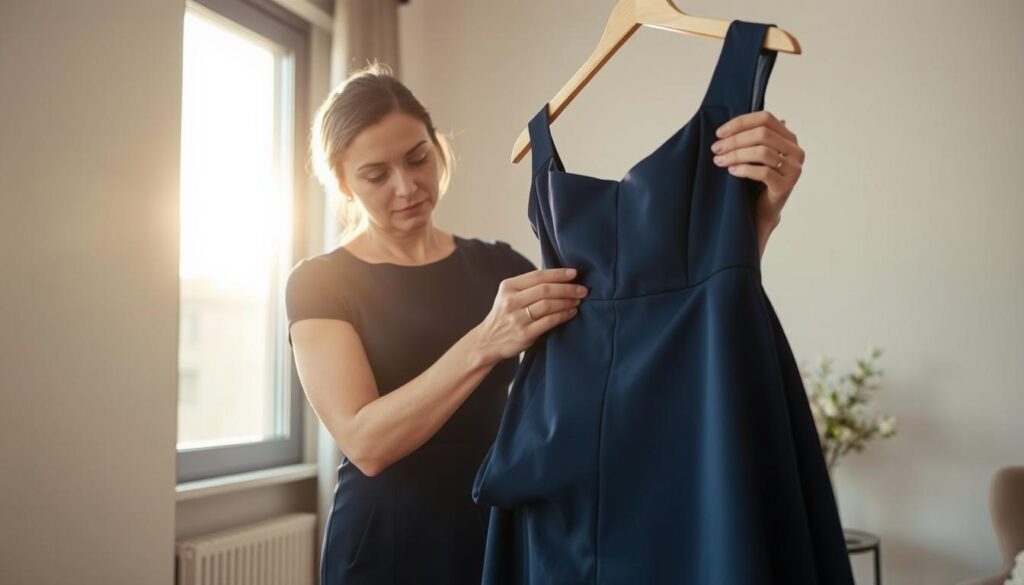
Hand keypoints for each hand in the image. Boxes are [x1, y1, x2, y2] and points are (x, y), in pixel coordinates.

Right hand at [475, 268, 586, 362]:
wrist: (487, 341)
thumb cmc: (504, 316)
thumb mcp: (509, 296)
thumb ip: (528, 286)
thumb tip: (559, 277)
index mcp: (508, 287)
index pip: (537, 276)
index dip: (558, 274)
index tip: (574, 273)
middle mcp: (511, 301)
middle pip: (545, 290)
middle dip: (568, 288)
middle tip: (582, 289)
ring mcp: (517, 318)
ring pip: (549, 305)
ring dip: (567, 301)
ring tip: (578, 300)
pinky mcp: (525, 334)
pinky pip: (549, 321)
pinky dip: (563, 315)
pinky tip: (572, 312)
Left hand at [710, 111, 804, 249]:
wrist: (761, 211)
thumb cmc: (755, 180)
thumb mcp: (752, 155)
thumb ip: (748, 138)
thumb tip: (725, 128)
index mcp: (788, 138)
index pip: (766, 118)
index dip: (741, 122)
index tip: (719, 133)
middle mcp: (795, 151)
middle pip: (762, 134)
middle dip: (735, 140)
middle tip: (716, 148)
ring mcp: (794, 169)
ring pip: (762, 152)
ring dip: (736, 155)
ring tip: (719, 161)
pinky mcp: (786, 186)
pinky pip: (764, 172)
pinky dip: (744, 169)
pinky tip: (731, 171)